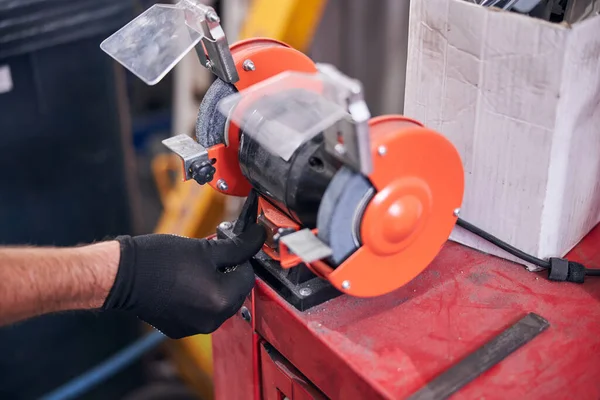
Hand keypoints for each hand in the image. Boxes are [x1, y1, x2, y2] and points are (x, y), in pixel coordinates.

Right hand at [102, 224, 265, 338]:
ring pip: (218, 303)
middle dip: (228, 272)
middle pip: (235, 292)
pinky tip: (184, 282)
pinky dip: (198, 298)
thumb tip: (258, 237)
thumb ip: (237, 246)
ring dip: (214, 284)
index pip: (248, 276)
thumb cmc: (159, 260)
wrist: (121, 276)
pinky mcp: (180, 329)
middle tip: (212, 254)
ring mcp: (195, 328)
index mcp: (221, 300)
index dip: (240, 258)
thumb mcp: (205, 247)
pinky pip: (200, 312)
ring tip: (195, 267)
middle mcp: (212, 321)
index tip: (230, 246)